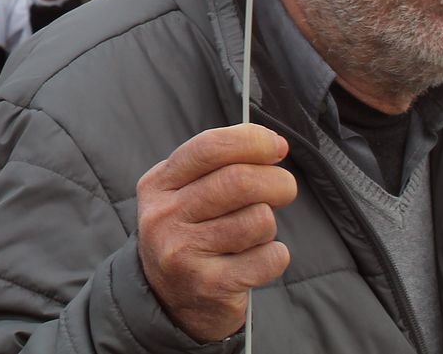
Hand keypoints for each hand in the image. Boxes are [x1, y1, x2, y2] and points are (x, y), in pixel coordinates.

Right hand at [136, 124, 297, 342]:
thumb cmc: (189, 235)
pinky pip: (269, 258)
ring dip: (269, 225)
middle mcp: (166, 217)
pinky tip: (256, 259)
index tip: (277, 146)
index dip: (250, 141)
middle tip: (284, 190)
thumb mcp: (184, 195)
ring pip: (258, 220)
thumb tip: (272, 145)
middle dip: (276, 181)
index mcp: (158, 185)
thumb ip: (218, 167)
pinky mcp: (211, 285)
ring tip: (254, 234)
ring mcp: (185, 253)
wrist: (169, 302)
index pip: (208, 148)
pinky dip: (275, 256)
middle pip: (238, 181)